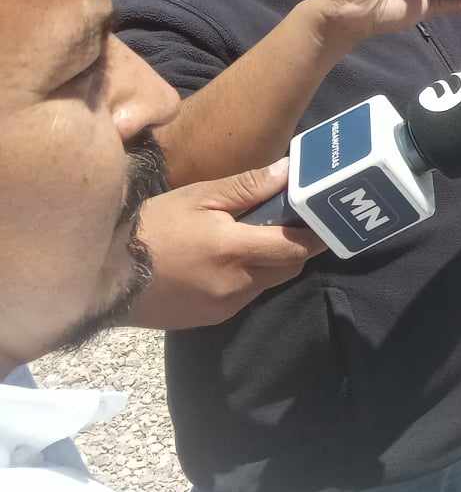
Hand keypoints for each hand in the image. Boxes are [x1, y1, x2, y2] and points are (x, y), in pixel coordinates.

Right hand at [128, 159, 327, 329]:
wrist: (104, 275)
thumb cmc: (152, 227)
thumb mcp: (198, 196)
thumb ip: (247, 186)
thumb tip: (289, 171)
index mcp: (235, 251)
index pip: (295, 248)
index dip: (316, 235)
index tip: (326, 219)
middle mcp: (236, 284)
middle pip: (287, 268)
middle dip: (295, 247)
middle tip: (290, 223)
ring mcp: (224, 306)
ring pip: (267, 283)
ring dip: (270, 263)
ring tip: (255, 238)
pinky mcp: (211, 319)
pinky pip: (245, 296)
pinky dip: (247, 278)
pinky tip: (228, 261)